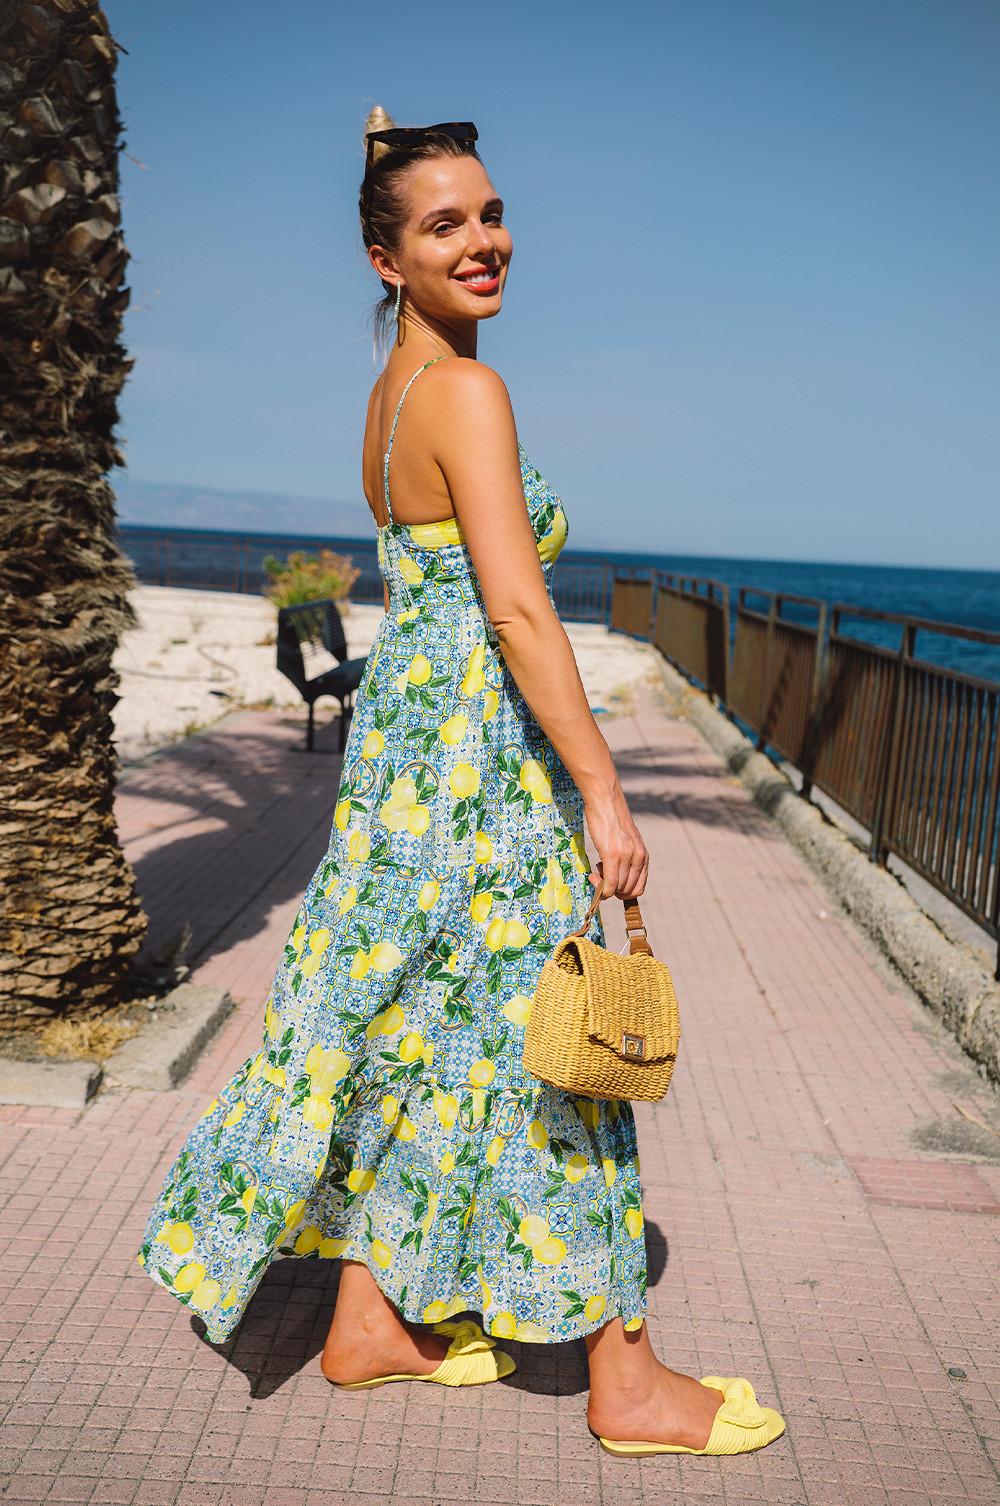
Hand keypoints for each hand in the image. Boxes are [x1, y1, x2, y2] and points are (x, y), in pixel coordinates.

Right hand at [583, 782, 647, 901]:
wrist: (605, 800)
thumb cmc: (611, 819)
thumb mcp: (626, 840)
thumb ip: (627, 857)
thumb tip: (617, 876)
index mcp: (643, 855)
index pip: (639, 887)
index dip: (624, 892)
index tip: (611, 884)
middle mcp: (638, 857)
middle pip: (628, 891)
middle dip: (613, 891)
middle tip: (600, 876)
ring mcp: (627, 856)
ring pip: (618, 888)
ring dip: (604, 887)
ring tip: (595, 871)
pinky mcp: (612, 854)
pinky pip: (610, 883)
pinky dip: (602, 889)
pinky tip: (593, 878)